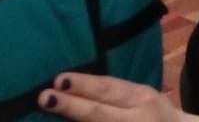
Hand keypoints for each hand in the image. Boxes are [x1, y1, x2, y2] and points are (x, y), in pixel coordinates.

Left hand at [38, 73, 197, 121]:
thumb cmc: (153, 113)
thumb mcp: (141, 96)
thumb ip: (112, 92)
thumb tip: (65, 83)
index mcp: (141, 98)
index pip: (108, 89)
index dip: (83, 86)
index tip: (58, 81)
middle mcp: (137, 121)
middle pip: (99, 115)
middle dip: (71, 107)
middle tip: (44, 98)